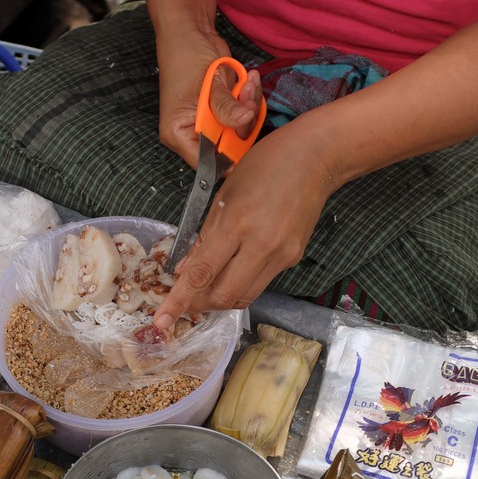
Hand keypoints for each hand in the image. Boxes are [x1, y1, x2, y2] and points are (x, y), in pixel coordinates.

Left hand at [154, 128, 337, 325]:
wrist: (314, 158)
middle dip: (200, 304)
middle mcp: (262, 245)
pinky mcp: (293, 258)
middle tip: (186, 300)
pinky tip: (235, 268)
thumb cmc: (264, 165)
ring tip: (207, 288)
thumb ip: (204, 235)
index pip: (202, 273)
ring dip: (221, 298)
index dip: (179, 300)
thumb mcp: (223, 194)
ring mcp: (281, 255)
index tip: (162, 320)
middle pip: (225, 295)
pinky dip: (241, 282)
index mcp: (237, 224)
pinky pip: (261, 281)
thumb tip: (185, 269)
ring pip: (245, 296)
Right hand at [156, 33, 262, 168]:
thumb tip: (244, 122)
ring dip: (250, 106)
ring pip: (241, 130)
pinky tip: (248, 81)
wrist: (191, 33)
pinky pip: (244, 115)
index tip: (244, 136)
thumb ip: (225, 107)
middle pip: (228, 147)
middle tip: (245, 96)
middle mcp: (193, 133)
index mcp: (179, 134)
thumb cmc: (186, 57)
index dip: (228, 157)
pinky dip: (250, 99)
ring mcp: (210, 122)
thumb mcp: (207, 84)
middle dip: (243, 123)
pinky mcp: (223, 111)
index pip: (205, 162)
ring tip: (247, 83)